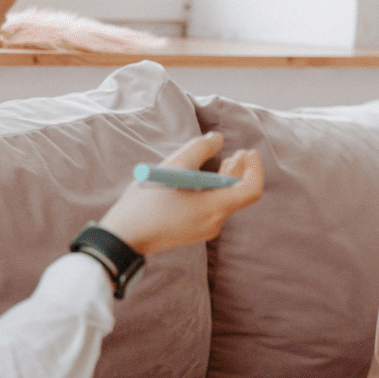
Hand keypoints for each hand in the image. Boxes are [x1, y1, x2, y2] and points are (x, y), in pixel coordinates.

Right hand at [97, 133, 263, 254]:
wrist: (123, 238)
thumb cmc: (147, 202)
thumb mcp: (173, 167)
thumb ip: (199, 149)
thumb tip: (218, 139)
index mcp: (214, 209)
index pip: (251, 190)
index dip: (255, 168)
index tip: (248, 151)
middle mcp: (214, 223)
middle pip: (238, 195)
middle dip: (240, 171)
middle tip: (240, 152)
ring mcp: (203, 230)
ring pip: (225, 201)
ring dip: (227, 180)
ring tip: (227, 161)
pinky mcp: (192, 231)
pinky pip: (212, 208)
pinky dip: (214, 191)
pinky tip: (204, 179)